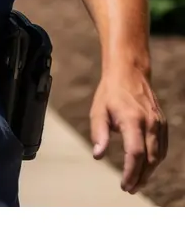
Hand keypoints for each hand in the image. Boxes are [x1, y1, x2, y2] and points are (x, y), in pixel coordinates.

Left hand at [90, 67, 167, 193]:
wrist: (129, 72)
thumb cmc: (111, 93)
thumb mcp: (98, 110)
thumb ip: (99, 134)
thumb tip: (98, 155)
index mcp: (132, 119)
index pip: (135, 153)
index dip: (131, 173)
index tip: (124, 185)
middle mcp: (149, 122)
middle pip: (150, 159)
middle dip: (141, 178)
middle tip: (129, 188)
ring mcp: (159, 123)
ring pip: (159, 156)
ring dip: (149, 172)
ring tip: (136, 182)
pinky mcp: (163, 123)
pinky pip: (162, 148)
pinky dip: (155, 161)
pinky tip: (146, 167)